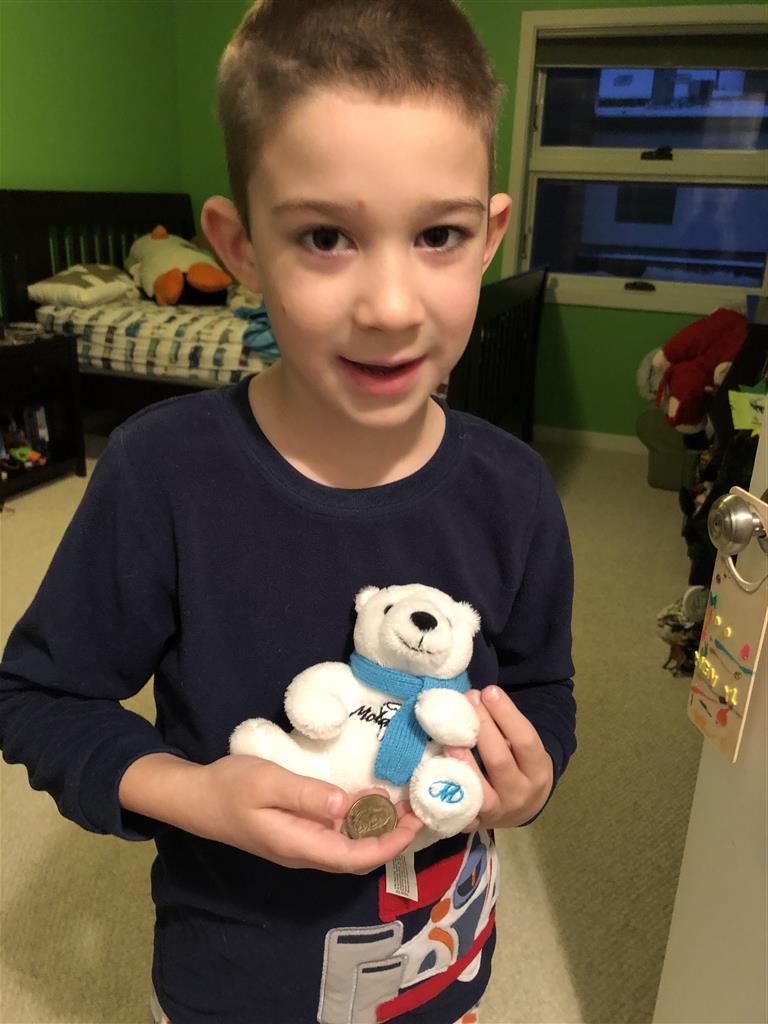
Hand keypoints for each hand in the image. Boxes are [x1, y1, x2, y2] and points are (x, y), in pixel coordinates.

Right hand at [120, 752, 422, 874]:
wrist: (195, 798)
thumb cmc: (230, 787)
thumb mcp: (268, 782)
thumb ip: (306, 795)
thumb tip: (347, 806)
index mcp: (300, 845)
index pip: (356, 857)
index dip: (390, 845)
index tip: (416, 823)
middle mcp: (304, 852)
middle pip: (358, 857)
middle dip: (392, 838)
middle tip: (420, 809)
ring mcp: (300, 844)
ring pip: (349, 847)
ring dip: (378, 830)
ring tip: (405, 802)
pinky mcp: (296, 833)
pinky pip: (336, 835)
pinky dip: (359, 821)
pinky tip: (369, 798)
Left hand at [444, 686, 553, 829]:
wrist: (523, 807)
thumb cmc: (520, 765)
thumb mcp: (524, 749)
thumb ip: (505, 728)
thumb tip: (475, 697)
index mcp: (537, 771)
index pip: (525, 740)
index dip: (506, 714)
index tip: (489, 691)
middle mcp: (519, 793)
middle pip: (499, 760)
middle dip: (481, 728)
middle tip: (466, 701)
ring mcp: (496, 812)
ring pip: (477, 788)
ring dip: (461, 761)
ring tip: (449, 737)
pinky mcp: (474, 823)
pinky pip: (457, 810)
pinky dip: (446, 790)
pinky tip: (434, 770)